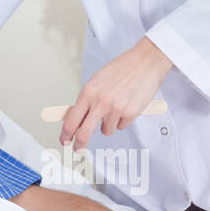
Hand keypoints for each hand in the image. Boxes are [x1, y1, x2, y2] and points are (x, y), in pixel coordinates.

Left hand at [60, 37, 173, 151]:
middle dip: (79, 145)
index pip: (71, 120)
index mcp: (88, 92)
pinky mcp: (131, 113)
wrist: (145, 62)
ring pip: (106, 130)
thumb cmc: (121, 69)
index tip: (64, 140)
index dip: (65, 134)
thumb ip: (87, 100)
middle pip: (84, 133)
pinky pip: (121, 126)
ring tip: (116, 107)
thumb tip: (76, 118)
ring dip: (108, 124)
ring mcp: (116, 109)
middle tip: (78, 149)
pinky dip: (123, 120)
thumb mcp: (96, 81)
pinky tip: (127, 105)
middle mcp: (100, 102)